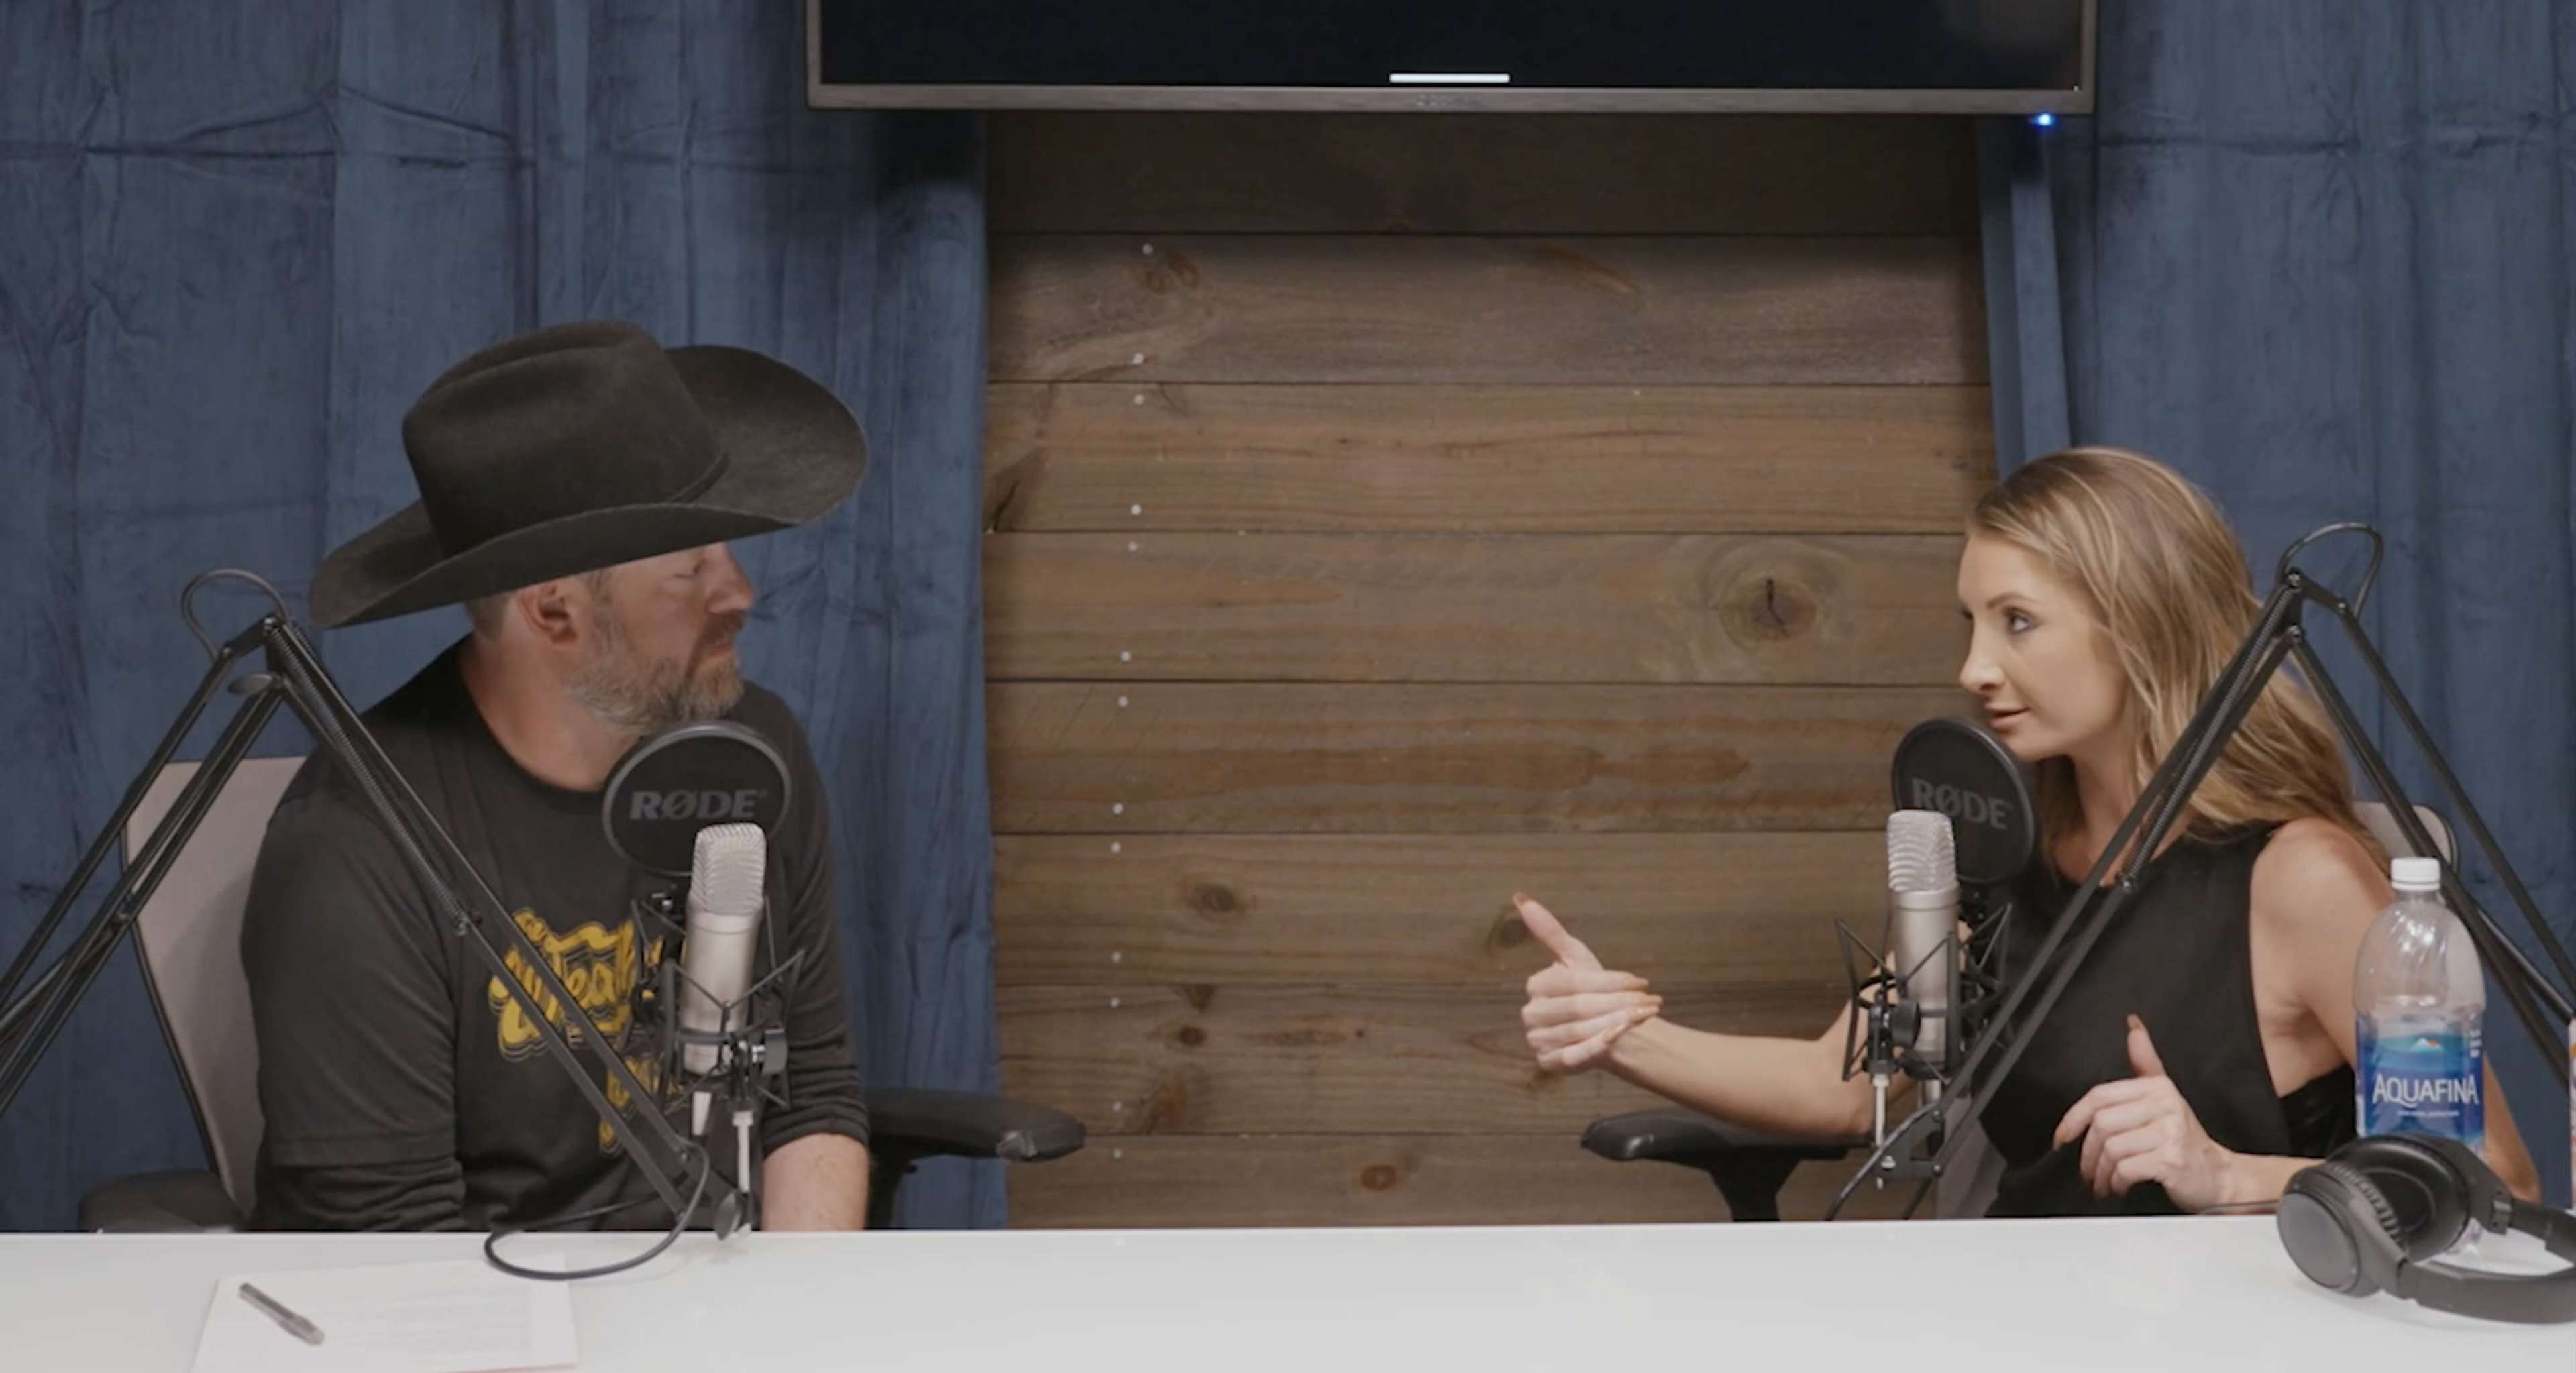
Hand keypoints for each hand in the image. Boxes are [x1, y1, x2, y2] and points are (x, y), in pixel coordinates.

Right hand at [1515, 892, 1659, 1073]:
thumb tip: (1520, 896)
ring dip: (1614, 1023)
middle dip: (1616, 1003)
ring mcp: (1538, 1041)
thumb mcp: (1576, 958)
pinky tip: (1617, 1037)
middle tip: (1649, 1001)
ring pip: (1579, 1031)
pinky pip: (1573, 1057)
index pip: (1572, 982)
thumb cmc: (1594, 992)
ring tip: (1643, 1016)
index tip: (1638, 981)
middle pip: (1577, 1007)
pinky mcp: (1550, 1063)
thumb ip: (1550, 931)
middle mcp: (1532, 1015)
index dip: (1607, 981)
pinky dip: (1595, 1047)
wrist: (1608, 1030)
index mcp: (1535, 986)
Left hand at [2051, 1015, 2237, 1211]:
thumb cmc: (2185, 1140)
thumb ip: (2145, 1063)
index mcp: (2157, 1087)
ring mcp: (2170, 1132)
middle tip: (2087, 1172)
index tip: (2060, 1139)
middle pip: (2101, 1124)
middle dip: (2087, 1154)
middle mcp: (2165, 1104)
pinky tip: (2119, 1188)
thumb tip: (2133, 1024)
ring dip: (2100, 1173)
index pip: (2099, 1096)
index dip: (2073, 1119)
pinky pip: (2125, 1169)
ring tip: (2103, 1183)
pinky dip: (2116, 1183)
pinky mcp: (2171, 1160)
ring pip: (2111, 1149)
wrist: (2220, 1177)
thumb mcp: (2165, 1097)